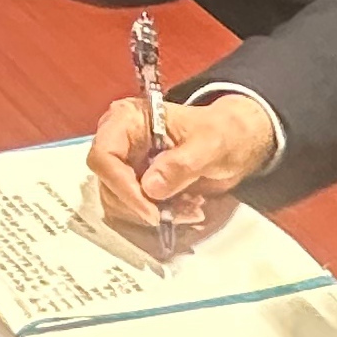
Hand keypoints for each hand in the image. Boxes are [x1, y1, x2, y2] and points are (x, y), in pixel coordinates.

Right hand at [83, 89, 275, 239]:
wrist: (233, 141)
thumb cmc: (220, 132)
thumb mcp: (209, 145)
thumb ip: (181, 164)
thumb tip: (150, 188)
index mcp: (127, 119)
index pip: (103, 156)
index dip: (121, 186)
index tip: (150, 211)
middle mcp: (118, 142)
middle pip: (108, 185)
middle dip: (143, 205)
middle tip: (181, 212)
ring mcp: (125, 166)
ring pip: (120, 204)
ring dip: (154, 214)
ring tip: (189, 208)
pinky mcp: (135, 186)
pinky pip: (135, 211)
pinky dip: (160, 217)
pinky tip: (185, 209)